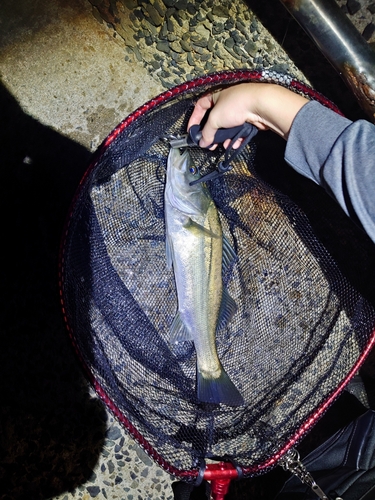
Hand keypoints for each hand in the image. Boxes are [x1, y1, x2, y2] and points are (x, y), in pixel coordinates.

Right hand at [188, 83, 308, 148]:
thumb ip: (206, 132)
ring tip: (223, 146)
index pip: (200, 106)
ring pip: (227, 127)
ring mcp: (239, 110)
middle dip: (211, 133)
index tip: (192, 131)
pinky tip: (234, 145)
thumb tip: (202, 142)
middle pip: (214, 120)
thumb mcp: (215, 119)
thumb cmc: (234, 106)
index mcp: (216, 96)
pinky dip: (235, 139)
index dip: (194, 118)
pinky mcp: (249, 119)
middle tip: (209, 144)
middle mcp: (227, 102)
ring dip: (224, 138)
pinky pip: (239, 131)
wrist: (261, 105)